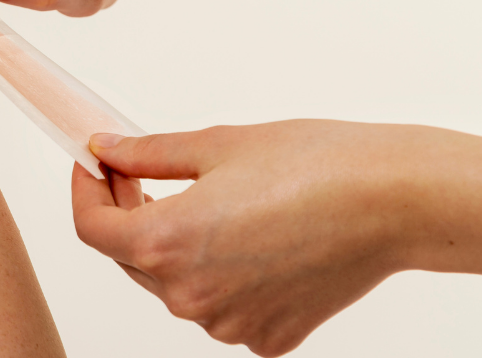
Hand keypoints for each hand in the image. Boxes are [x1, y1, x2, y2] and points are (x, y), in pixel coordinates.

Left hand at [72, 121, 429, 355]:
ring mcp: (229, 324)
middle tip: (139, 169)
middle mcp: (190, 297)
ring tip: (206, 199)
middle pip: (129, 258)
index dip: (87, 190)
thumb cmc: (315, 165)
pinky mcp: (268, 337)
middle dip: (128, 213)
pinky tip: (247, 235)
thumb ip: (148, 154)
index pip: (92, 228)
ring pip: (175, 285)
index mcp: (166, 244)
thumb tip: (107, 148)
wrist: (394, 201)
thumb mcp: (216, 145)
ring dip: (175, 245)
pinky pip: (222, 305)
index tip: (95, 164)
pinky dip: (221, 274)